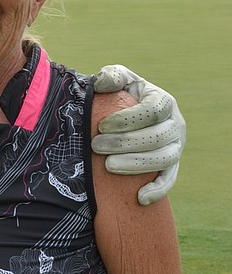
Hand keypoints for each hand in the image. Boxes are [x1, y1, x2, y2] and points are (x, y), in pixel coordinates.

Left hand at [90, 65, 185, 203]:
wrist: (126, 120)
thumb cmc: (120, 97)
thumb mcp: (118, 81)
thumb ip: (113, 76)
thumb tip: (104, 83)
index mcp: (164, 101)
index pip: (153, 110)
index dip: (128, 119)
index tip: (102, 126)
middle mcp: (175, 124)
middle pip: (157, 136)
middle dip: (125, 143)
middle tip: (96, 146)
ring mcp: (176, 147)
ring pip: (164, 159)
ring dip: (137, 164)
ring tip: (108, 166)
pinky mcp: (171, 167)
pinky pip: (169, 180)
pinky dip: (158, 190)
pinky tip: (140, 198)